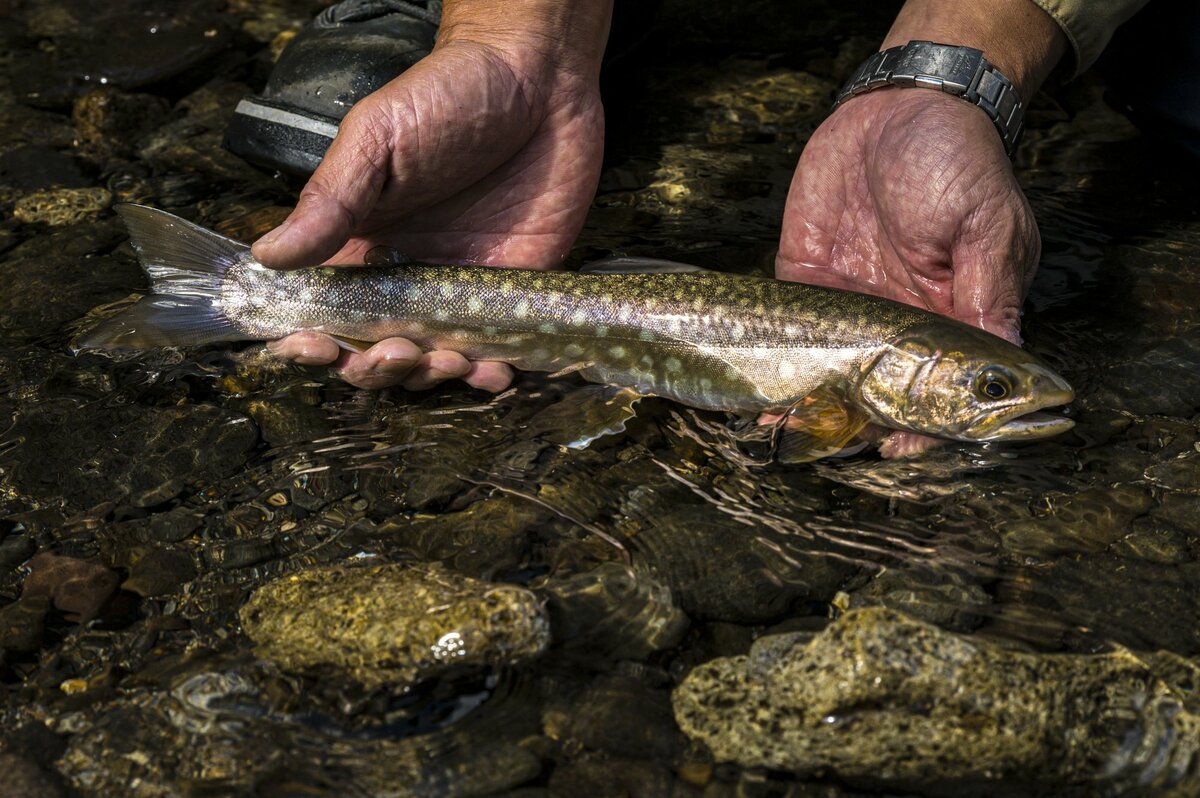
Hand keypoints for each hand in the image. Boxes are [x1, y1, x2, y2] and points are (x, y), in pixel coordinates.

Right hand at [255, 1, 611, 390]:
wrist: (538, 78)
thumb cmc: (446, 96)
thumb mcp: (376, 140)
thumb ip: (329, 202)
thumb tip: (267, 257)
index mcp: (362, 246)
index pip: (325, 312)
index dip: (313, 341)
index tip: (313, 346)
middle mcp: (407, 278)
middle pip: (377, 351)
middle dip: (376, 368)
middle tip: (393, 352)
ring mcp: (461, 290)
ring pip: (435, 361)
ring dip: (431, 377)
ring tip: (444, 360)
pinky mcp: (515, 293)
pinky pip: (500, 350)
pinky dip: (493, 374)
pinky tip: (494, 373)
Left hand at [773, 0, 1065, 455]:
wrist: (897, 106)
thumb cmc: (957, 160)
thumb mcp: (988, 227)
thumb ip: (989, 294)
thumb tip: (1008, 360)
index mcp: (954, 316)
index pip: (942, 390)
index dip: (925, 425)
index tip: (900, 447)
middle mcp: (902, 322)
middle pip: (881, 395)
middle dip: (858, 427)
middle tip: (833, 443)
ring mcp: (853, 305)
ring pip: (831, 375)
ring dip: (811, 408)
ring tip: (788, 431)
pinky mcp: (809, 281)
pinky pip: (791, 335)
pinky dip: (776, 369)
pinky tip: (762, 399)